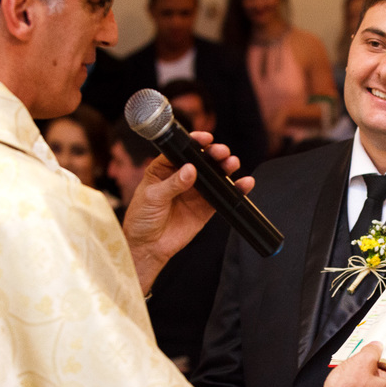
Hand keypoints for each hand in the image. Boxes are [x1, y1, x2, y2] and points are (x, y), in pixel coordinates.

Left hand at [122, 132, 250, 291]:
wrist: (147, 247)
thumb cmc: (141, 218)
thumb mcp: (152, 197)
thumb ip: (172, 183)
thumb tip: (190, 170)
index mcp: (165, 168)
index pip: (182, 150)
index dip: (194, 142)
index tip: (204, 139)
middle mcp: (182, 176)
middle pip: (202, 159)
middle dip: (214, 153)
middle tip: (221, 153)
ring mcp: (196, 191)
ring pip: (215, 175)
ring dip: (225, 167)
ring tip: (232, 163)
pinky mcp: (206, 207)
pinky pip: (223, 195)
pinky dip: (235, 189)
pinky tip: (244, 184)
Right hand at [297, 342, 385, 386]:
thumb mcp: (362, 361)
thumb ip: (374, 350)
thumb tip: (377, 347)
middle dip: (384, 357)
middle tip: (378, 345)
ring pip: (382, 377)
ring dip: (373, 365)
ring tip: (364, 354)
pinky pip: (373, 384)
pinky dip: (367, 375)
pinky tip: (357, 367)